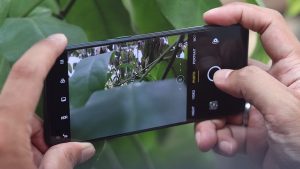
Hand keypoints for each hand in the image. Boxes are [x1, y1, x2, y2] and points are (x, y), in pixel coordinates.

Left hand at [0, 34, 94, 168]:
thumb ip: (62, 161)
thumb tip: (84, 149)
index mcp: (1, 129)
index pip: (25, 76)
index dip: (43, 53)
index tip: (59, 41)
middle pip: (21, 109)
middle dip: (40, 129)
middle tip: (46, 156)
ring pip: (11, 123)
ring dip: (26, 141)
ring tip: (31, 166)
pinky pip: (3, 130)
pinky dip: (14, 145)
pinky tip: (20, 163)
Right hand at [195, 2, 299, 168]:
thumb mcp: (287, 109)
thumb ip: (253, 85)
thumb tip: (222, 76)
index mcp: (292, 68)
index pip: (267, 27)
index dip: (240, 15)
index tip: (211, 18)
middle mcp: (273, 86)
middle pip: (233, 72)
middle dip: (212, 86)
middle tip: (197, 94)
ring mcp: (260, 109)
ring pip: (224, 105)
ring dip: (210, 121)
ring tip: (205, 137)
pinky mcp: (252, 132)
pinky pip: (226, 129)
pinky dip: (218, 138)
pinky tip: (220, 146)